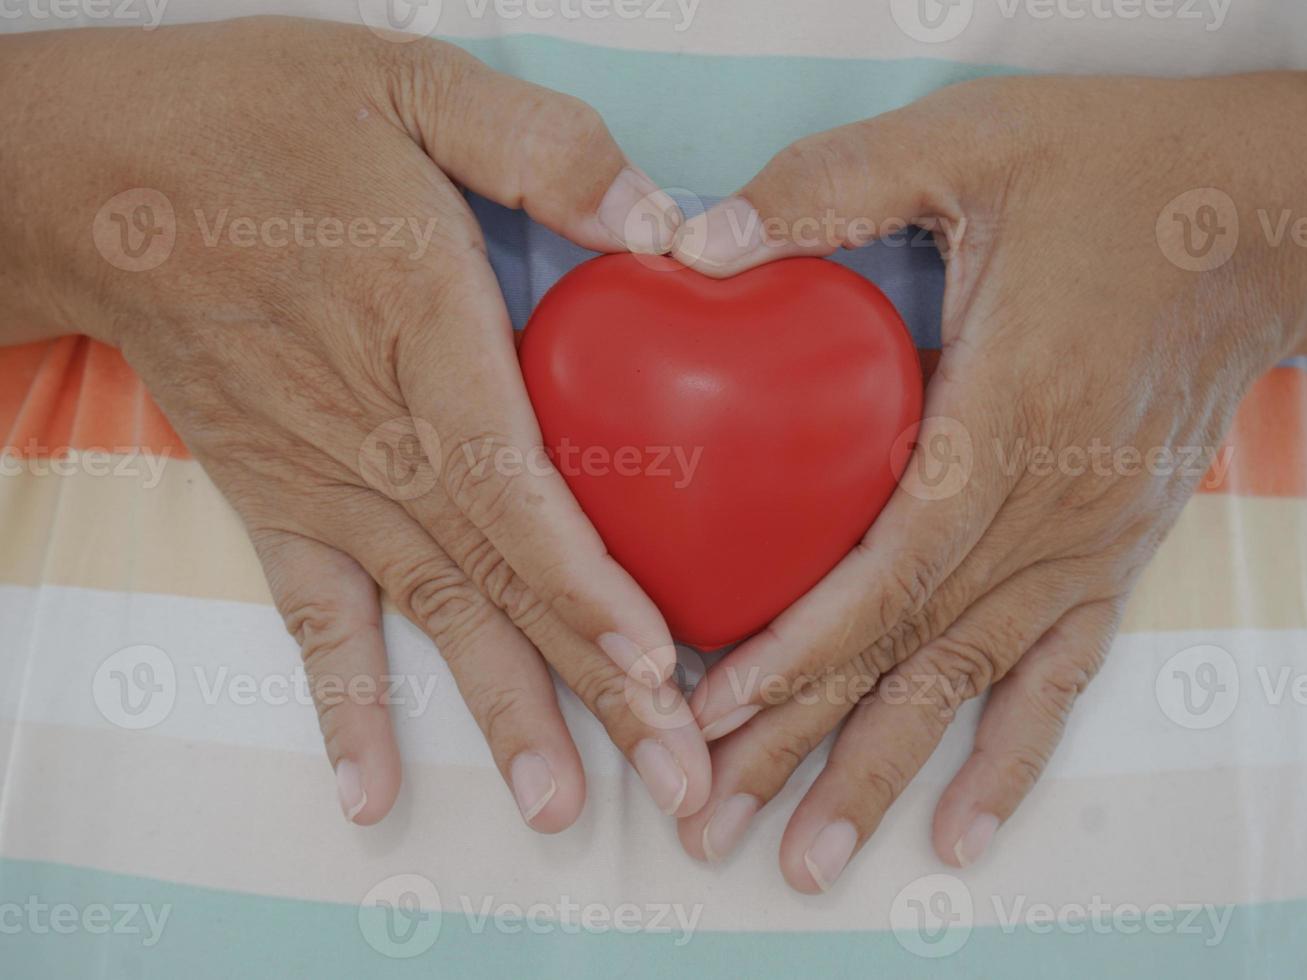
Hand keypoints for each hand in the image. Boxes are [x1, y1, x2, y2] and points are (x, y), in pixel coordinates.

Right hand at [0, 17, 709, 827]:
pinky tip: (369, 793)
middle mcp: (383, 441)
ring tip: (564, 810)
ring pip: (433, 618)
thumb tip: (666, 220)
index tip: (656, 669)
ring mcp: (328, 486)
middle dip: (595, 687)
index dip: (588, 589)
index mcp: (427, 344)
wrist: (105, 178)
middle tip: (676, 774)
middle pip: (504, 582)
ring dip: (502, 716)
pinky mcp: (281, 503)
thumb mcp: (413, 87)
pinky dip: (344, 708)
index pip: (521, 495)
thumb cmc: (264, 122)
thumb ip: (544, 149)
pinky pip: (314, 622)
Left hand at [668, 68, 1306, 888]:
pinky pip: (1061, 674)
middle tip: (716, 816)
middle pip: (915, 649)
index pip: (891, 567)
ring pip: (974, 681)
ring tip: (809, 861)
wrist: (1264, 220)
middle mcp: (1057, 505)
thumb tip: (693, 239)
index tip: (712, 708)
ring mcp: (1093, 542)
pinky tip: (964, 831)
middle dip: (806, 740)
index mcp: (1014, 413)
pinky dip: (1010, 757)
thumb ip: (825, 188)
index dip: (801, 647)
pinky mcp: (1116, 552)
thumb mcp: (968, 142)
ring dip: (885, 775)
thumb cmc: (1116, 173)